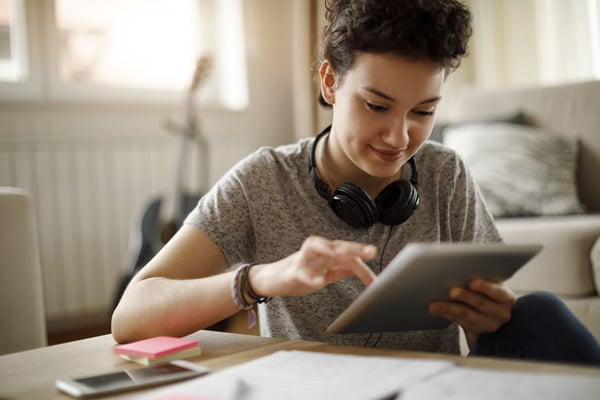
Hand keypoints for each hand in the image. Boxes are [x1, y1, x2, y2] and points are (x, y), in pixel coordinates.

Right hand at [249, 236, 376, 297]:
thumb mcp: (324, 272)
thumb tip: (360, 267)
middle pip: (335, 245)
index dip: (363, 268)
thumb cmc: (297, 274)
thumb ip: (341, 269)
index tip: (376, 282)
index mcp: (325, 254)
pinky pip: (299, 272)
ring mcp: (301, 260)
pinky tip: (318, 281)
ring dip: (330, 249)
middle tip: (371, 251)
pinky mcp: (290, 272)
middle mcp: (315, 253)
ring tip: (344, 254)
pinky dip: (309, 276)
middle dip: (353, 248)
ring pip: (315, 248)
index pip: (348, 256)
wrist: (269, 279)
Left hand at [428, 278, 516, 345]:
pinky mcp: (473, 331)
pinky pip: (458, 321)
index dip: (487, 288)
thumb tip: (457, 269)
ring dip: (448, 308)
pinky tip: (434, 309)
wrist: (491, 314)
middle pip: (481, 304)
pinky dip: (445, 314)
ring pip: (466, 315)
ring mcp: (487, 324)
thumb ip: (480, 279)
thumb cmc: (488, 292)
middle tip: (452, 291)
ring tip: (434, 304)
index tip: (473, 282)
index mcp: (505, 297)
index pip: (498, 292)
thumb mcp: (491, 286)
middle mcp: (500, 313)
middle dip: (465, 297)